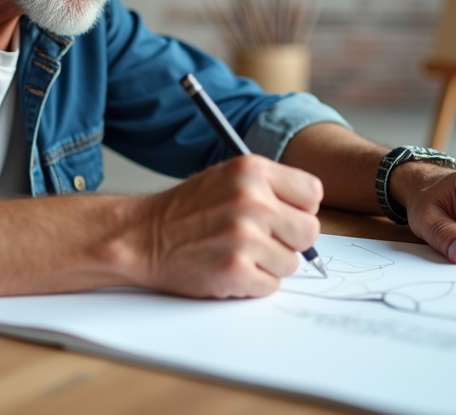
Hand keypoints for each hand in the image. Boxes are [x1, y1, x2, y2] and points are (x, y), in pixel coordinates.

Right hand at [128, 154, 322, 297]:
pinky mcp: (235, 270)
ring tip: (237, 252)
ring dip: (268, 264)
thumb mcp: (229, 177)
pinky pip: (270, 285)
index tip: (283, 215)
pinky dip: (252, 283)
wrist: (141, 236)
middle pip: (309, 232)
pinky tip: (229, 267)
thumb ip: (271, 188)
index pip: (313, 193)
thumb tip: (309, 213)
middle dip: (289, 240)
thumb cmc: (187, 210)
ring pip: (291, 263)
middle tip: (260, 239)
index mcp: (252, 170)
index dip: (300, 209)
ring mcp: (244, 237)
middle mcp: (251, 200)